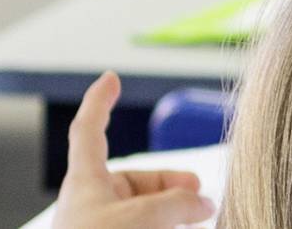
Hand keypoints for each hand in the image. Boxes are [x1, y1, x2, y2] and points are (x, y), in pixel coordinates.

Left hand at [53, 75, 214, 228]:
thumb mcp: (143, 217)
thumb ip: (179, 202)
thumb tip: (204, 202)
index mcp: (86, 182)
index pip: (89, 130)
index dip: (99, 100)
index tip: (110, 78)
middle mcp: (94, 203)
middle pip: (141, 178)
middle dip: (175, 185)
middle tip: (202, 203)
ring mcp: (106, 227)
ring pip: (151, 209)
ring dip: (177, 214)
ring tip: (199, 222)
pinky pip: (152, 228)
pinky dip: (171, 228)